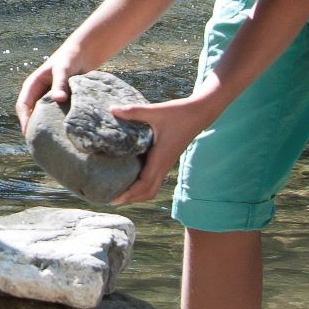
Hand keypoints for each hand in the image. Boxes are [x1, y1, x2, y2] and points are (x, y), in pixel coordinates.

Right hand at [16, 44, 103, 137]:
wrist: (82, 54)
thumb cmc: (69, 59)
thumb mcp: (63, 69)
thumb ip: (60, 83)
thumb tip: (59, 99)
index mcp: (32, 86)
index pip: (22, 106)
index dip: (24, 121)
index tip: (29, 135)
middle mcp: (37, 94)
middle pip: (30, 115)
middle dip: (32, 129)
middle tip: (37, 147)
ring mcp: (47, 100)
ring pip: (42, 117)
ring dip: (44, 128)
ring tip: (49, 145)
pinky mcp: (58, 103)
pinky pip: (54, 116)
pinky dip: (55, 125)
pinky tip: (62, 136)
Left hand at [108, 91, 226, 205]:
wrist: (198, 113)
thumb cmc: (178, 113)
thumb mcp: (155, 111)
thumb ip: (134, 112)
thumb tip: (112, 109)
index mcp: (160, 159)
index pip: (144, 185)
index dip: (129, 194)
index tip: (113, 199)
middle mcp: (163, 165)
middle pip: (147, 192)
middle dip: (130, 198)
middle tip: (110, 199)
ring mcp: (166, 164)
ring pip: (152, 188)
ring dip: (136, 193)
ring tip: (118, 191)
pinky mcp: (166, 160)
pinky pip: (154, 179)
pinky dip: (142, 184)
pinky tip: (129, 176)